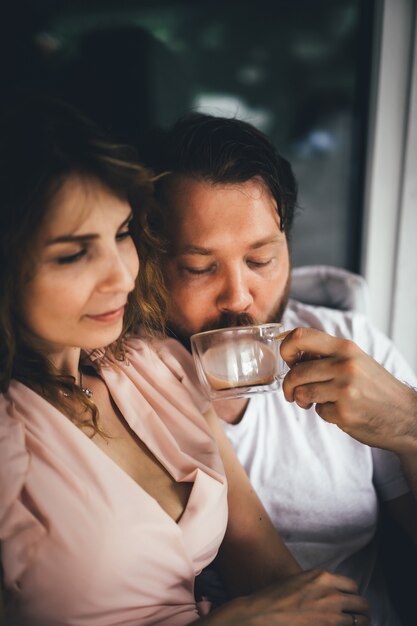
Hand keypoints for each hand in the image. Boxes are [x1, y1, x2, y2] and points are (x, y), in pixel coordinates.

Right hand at [199, 569, 369, 624]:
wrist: (259, 615)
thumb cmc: (273, 599)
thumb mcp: (299, 582)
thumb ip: (318, 585)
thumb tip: (332, 595)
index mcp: (323, 577)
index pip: (353, 587)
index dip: (353, 597)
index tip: (351, 605)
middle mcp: (331, 593)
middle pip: (362, 605)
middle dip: (362, 613)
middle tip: (358, 620)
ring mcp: (331, 614)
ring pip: (361, 621)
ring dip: (359, 624)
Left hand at [280, 327, 416, 452]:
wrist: (407, 415)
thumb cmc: (375, 387)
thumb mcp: (356, 360)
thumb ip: (328, 355)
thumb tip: (292, 353)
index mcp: (346, 348)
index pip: (301, 336)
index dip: (285, 348)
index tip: (287, 361)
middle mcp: (345, 365)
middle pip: (296, 371)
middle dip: (289, 385)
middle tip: (292, 392)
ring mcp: (345, 389)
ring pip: (302, 392)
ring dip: (302, 400)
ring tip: (312, 402)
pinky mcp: (344, 413)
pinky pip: (318, 411)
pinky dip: (323, 413)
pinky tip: (338, 411)